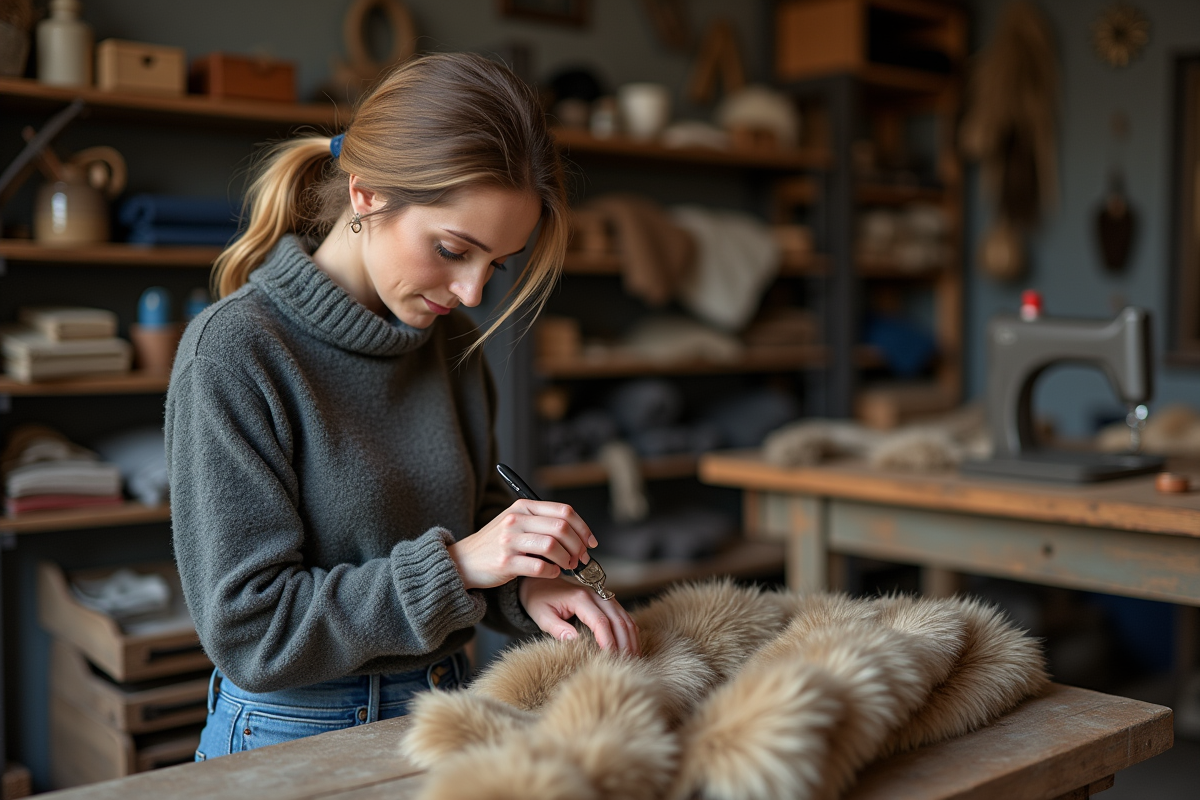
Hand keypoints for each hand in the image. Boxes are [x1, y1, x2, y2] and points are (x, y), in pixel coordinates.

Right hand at [448, 499, 597, 589]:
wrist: (464, 561)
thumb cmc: (496, 544)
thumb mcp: (516, 523)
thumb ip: (542, 523)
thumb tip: (579, 535)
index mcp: (523, 507)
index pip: (564, 511)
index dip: (583, 528)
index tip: (590, 542)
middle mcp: (516, 520)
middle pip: (562, 528)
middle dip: (578, 545)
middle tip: (580, 558)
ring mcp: (509, 540)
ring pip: (552, 546)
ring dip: (566, 559)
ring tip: (567, 566)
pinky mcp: (505, 562)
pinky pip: (539, 567)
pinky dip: (551, 572)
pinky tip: (551, 573)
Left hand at [519, 576, 640, 655]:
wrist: (541, 582)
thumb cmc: (539, 600)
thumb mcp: (541, 615)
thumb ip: (557, 628)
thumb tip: (574, 640)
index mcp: (579, 598)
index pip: (600, 621)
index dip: (607, 641)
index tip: (609, 658)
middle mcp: (595, 594)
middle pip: (618, 620)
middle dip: (624, 643)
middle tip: (626, 664)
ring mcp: (603, 596)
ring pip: (624, 618)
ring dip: (630, 639)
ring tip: (633, 659)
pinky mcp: (606, 600)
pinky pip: (623, 616)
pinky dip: (629, 632)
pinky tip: (631, 647)